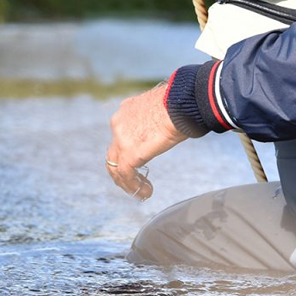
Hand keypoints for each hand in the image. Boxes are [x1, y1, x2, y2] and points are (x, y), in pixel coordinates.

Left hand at [105, 82, 186, 199]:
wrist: (181, 102)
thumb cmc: (182, 102)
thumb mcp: (164, 108)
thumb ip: (159, 119)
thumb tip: (171, 124)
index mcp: (127, 110)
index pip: (121, 136)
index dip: (128, 152)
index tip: (141, 162)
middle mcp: (119, 123)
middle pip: (114, 152)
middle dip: (122, 170)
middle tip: (135, 182)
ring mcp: (121, 138)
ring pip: (115, 166)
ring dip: (127, 182)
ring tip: (141, 191)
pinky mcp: (129, 152)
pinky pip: (126, 174)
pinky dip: (133, 187)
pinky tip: (145, 193)